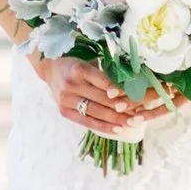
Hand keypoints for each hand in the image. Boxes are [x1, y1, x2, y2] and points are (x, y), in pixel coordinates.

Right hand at [36, 53, 174, 136]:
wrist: (50, 68)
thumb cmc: (76, 62)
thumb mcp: (88, 60)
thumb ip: (105, 71)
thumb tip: (132, 82)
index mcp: (79, 69)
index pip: (103, 81)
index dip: (119, 90)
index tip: (134, 95)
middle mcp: (71, 85)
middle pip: (101, 99)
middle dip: (122, 107)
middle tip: (140, 112)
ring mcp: (66, 100)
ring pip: (96, 112)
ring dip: (116, 119)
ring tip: (132, 122)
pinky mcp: (64, 112)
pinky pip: (87, 122)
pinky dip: (103, 127)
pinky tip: (117, 129)